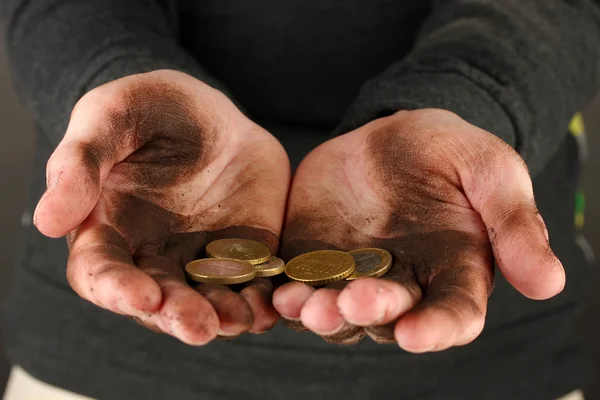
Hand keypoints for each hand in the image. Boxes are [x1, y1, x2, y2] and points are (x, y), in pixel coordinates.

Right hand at [34, 70, 290, 343]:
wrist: (209, 111)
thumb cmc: (148, 109)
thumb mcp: (109, 116)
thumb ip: (80, 162)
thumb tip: (49, 221)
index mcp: (110, 232)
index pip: (102, 274)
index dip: (117, 290)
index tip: (141, 296)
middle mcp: (154, 256)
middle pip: (160, 301)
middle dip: (177, 316)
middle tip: (197, 326)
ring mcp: (202, 259)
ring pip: (208, 301)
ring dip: (223, 317)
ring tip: (239, 319)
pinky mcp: (245, 254)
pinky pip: (254, 283)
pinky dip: (263, 299)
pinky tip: (273, 304)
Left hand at [273, 109, 563, 350]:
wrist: (391, 134)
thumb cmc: (449, 151)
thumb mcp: (491, 172)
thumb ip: (515, 223)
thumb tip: (551, 283)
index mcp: (452, 272)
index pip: (452, 315)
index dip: (438, 329)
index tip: (417, 334)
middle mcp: (403, 287)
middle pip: (387, 318)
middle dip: (369, 314)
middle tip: (351, 302)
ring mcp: (353, 276)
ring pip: (338, 313)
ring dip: (321, 315)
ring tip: (303, 302)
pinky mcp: (314, 261)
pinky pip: (299, 288)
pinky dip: (286, 295)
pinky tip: (274, 291)